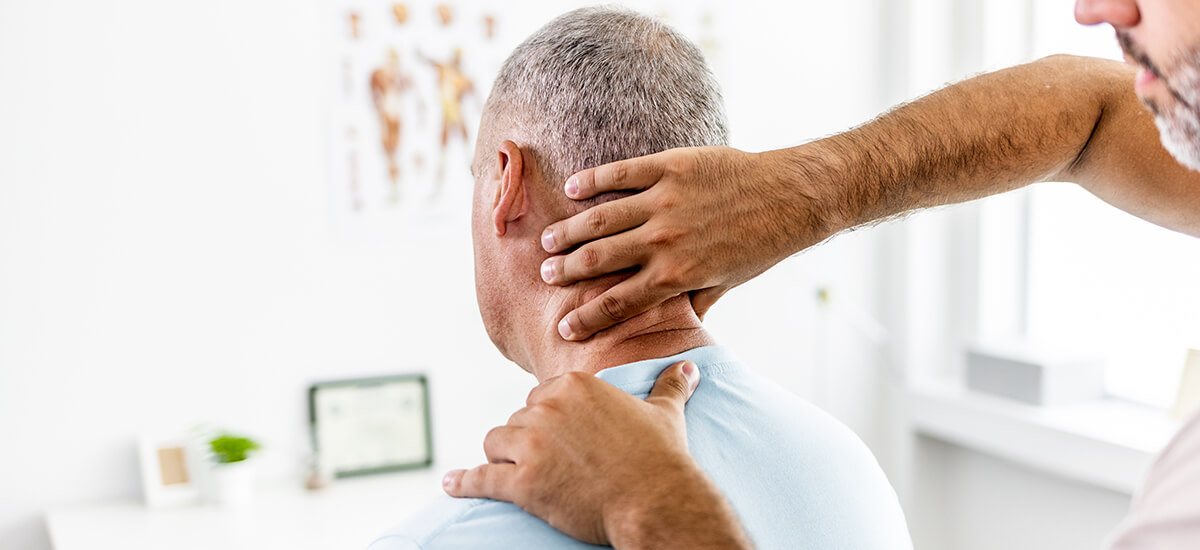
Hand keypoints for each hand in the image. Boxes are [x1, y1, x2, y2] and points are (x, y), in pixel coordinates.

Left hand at [442, 361, 749, 548]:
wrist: (657, 501)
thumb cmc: (662, 459)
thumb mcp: (665, 414)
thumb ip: (670, 387)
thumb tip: (690, 367)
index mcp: (575, 385)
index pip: (541, 396)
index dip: (549, 420)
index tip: (562, 439)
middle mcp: (548, 407)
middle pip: (517, 419)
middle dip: (527, 440)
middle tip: (549, 463)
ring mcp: (532, 445)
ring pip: (497, 443)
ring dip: (504, 458)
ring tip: (519, 474)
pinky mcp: (522, 482)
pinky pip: (482, 478)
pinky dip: (464, 482)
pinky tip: (451, 483)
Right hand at [539, 146, 831, 340]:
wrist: (790, 197)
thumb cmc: (759, 245)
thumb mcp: (725, 284)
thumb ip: (691, 304)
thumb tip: (668, 332)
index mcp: (676, 275)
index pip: (618, 303)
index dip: (586, 318)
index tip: (564, 328)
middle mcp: (664, 240)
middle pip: (597, 260)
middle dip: (565, 271)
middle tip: (545, 275)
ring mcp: (666, 201)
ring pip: (600, 218)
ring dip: (569, 231)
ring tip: (548, 239)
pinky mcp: (671, 167)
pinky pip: (621, 174)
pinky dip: (592, 181)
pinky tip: (573, 189)